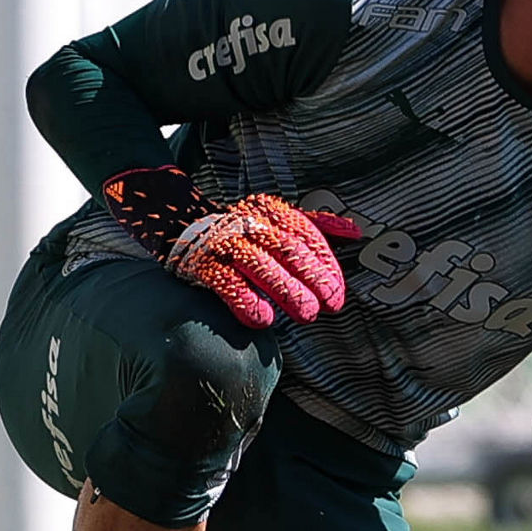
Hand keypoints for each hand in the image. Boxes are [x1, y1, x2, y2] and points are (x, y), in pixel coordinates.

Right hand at [103, 166, 360, 327]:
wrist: (176, 219)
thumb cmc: (238, 227)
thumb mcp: (276, 218)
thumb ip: (315, 226)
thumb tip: (356, 232)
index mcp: (270, 211)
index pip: (304, 235)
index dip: (324, 263)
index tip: (338, 290)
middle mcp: (248, 222)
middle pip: (286, 250)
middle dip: (311, 278)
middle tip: (329, 305)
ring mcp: (224, 242)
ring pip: (260, 265)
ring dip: (285, 290)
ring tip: (305, 314)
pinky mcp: (201, 262)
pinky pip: (226, 282)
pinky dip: (244, 300)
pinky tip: (262, 319)